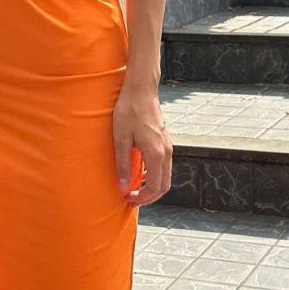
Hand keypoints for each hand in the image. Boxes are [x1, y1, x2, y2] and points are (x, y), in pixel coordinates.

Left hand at [113, 83, 170, 207]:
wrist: (141, 90)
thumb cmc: (129, 111)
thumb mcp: (121, 139)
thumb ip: (122, 164)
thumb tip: (123, 185)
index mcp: (156, 153)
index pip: (154, 187)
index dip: (142, 198)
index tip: (128, 199)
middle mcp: (166, 152)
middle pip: (164, 185)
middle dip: (149, 197)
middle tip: (132, 199)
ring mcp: (167, 146)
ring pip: (165, 176)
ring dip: (152, 186)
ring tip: (135, 188)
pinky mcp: (165, 141)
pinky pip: (164, 165)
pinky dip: (154, 175)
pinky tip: (140, 173)